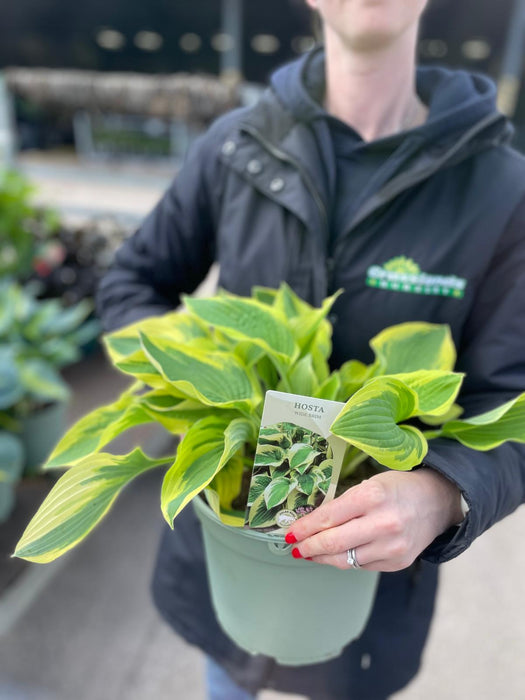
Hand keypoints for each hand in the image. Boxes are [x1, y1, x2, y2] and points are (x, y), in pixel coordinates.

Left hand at [286, 468, 463, 571]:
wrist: (436, 501)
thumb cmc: (397, 489)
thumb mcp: (369, 485)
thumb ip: (343, 505)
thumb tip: (311, 524)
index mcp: (372, 496)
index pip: (328, 518)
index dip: (304, 528)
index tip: (289, 534)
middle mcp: (383, 523)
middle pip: (332, 543)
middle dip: (307, 547)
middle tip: (294, 547)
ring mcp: (392, 547)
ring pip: (345, 560)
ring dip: (322, 558)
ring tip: (308, 554)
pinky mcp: (397, 562)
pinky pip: (361, 566)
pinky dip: (345, 560)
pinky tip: (336, 555)